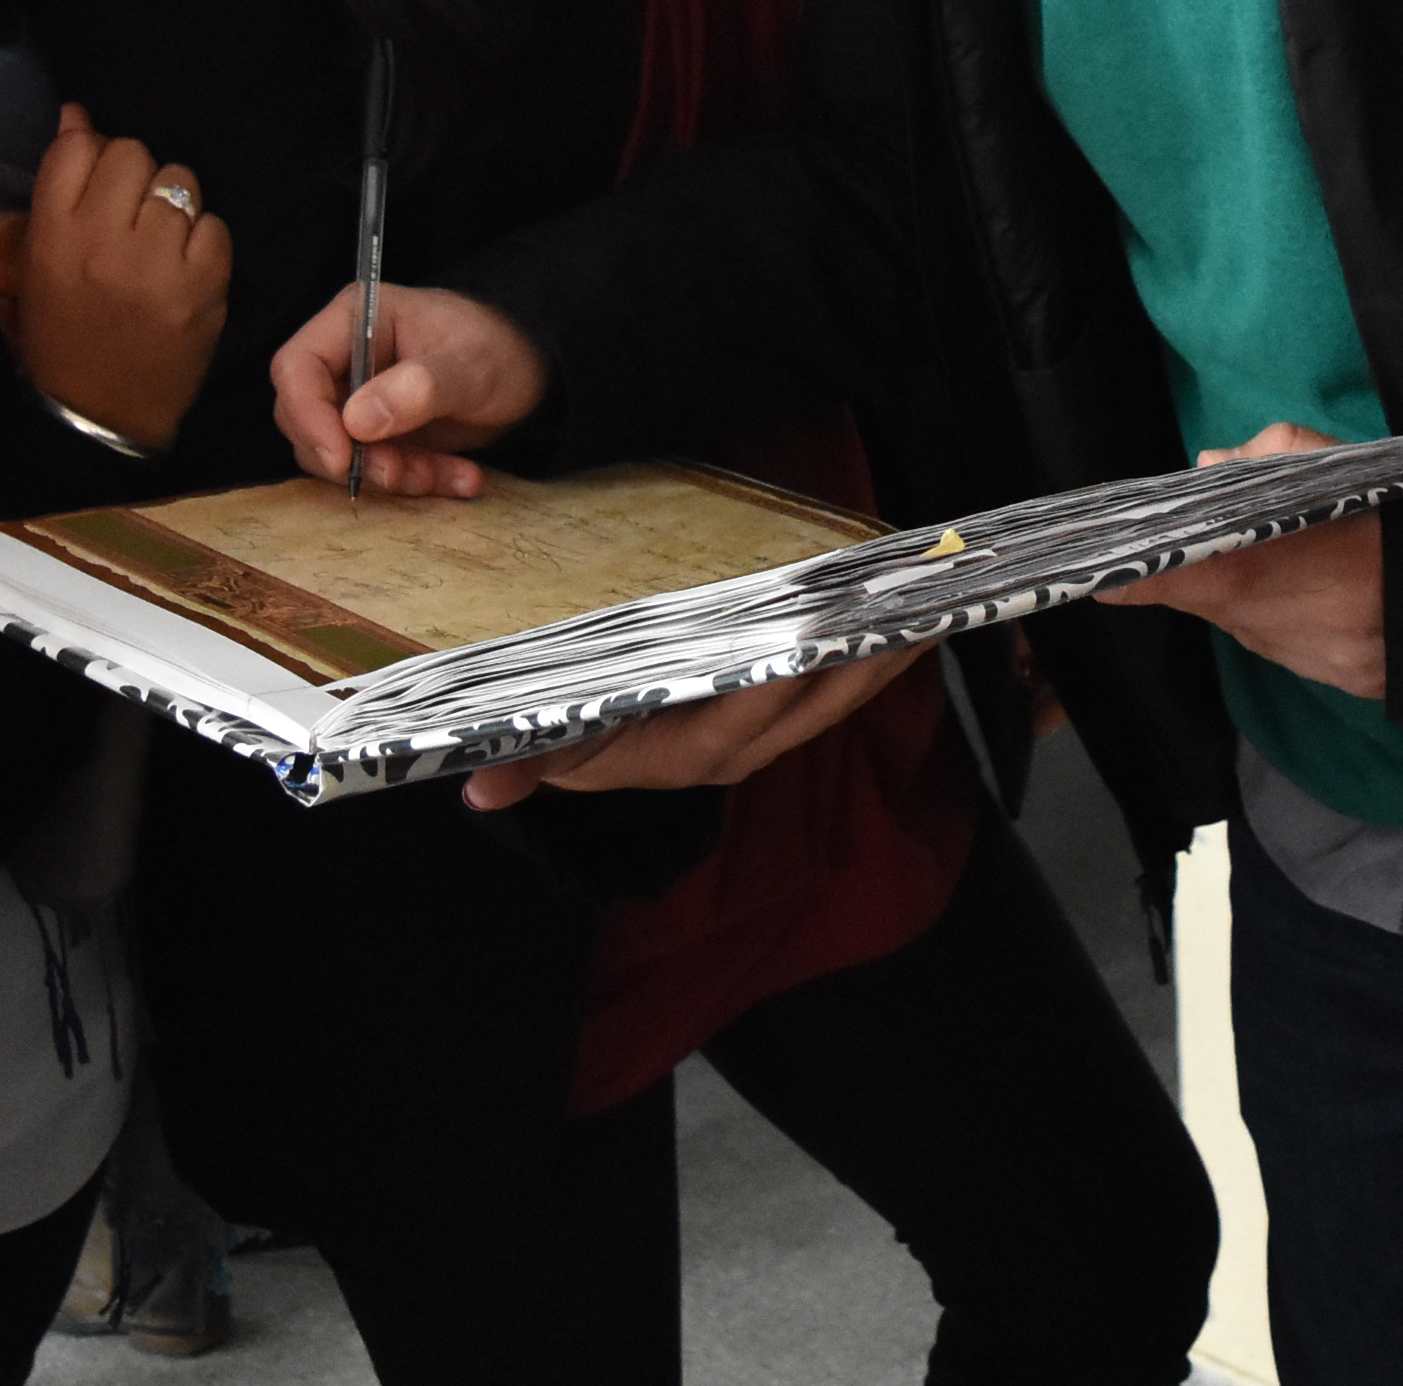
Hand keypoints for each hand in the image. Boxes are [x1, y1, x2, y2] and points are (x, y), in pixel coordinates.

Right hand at [13, 105, 231, 453]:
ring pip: (179, 182)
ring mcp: (156, 263)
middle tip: (132, 214)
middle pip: (133, 154)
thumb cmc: (63, 334)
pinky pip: (214, 225)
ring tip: (160, 241)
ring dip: (173, 204)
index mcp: (52, 236)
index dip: (93, 153)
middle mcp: (103, 241)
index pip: (78, 148)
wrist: (101, 414)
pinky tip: (186, 266)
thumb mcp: (41, 262)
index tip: (99, 177)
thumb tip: (78, 116)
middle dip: (135, 176)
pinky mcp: (204, 285)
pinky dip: (204, 240)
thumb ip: (60, 189)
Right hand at [269, 281, 547, 496]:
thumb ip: (420, 387)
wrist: (534, 368)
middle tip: (400, 474)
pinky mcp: (381, 434)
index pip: (296, 367)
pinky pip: (376, 469)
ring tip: (445, 475)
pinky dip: (417, 481)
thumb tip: (358, 421)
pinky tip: (463, 477)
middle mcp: (346, 359)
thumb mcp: (469, 364)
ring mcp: (360, 398)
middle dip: (352, 457)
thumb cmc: (500, 346)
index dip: (307, 416)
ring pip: (340, 454)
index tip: (340, 458)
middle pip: (307, 418)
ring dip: (390, 475)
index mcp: (355, 319)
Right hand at [458, 642, 939, 810]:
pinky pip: (833, 694)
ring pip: (834, 702)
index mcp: (685, 757)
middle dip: (859, 665)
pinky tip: (902, 627)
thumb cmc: (575, 741)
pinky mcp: (776, 722)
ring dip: (879, 661)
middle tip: (904, 614)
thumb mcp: (549, 753)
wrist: (592, 763)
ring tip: (925, 611)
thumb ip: (525, 768)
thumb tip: (477, 790)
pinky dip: (869, 662)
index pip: (740, 720)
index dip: (778, 687)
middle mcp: (734, 752)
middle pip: (809, 708)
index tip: (814, 646)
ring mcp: (761, 738)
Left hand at [1092, 420, 1387, 695]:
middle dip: (1208, 567)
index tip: (1098, 571)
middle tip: (1228, 535)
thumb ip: (1267, 458)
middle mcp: (1265, 629)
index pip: (1161, 581)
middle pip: (1206, 598)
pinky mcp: (1336, 680)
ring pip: (1250, 622)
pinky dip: (1297, 616)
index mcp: (1255, 574)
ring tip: (1293, 558)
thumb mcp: (1340, 465)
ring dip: (1254, 592)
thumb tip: (1210, 466)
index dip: (1125, 575)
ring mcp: (1300, 661)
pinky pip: (1293, 643)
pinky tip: (1329, 591)